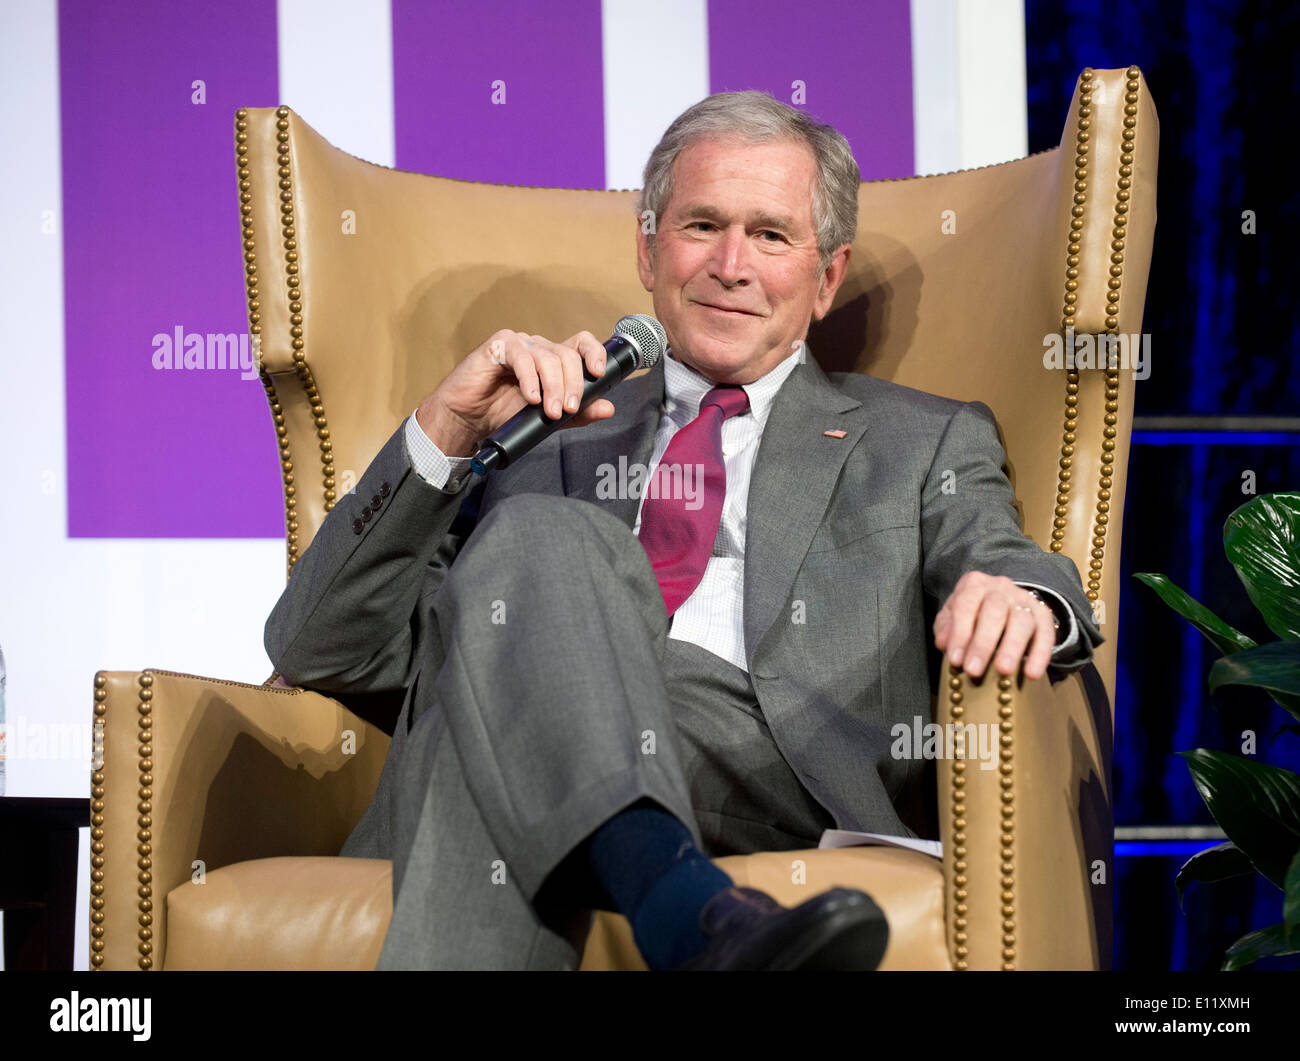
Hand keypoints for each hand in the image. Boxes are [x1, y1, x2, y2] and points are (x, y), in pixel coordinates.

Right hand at [416, 330, 615, 455]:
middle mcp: (538, 348)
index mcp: (553, 360)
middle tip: (567, 410)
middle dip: (572, 384)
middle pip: (567, 354)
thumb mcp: (547, 419)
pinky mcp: (499, 346)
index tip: (598, 374)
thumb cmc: (504, 415)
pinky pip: (521, 356)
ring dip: (552, 386)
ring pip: (547, 356)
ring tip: (549, 411)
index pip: (581, 344)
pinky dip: (530, 379)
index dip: (594, 353)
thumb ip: (577, 414)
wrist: (468, 420)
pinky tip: (530, 398)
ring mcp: (519, 344)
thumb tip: (608, 408)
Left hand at [932, 571, 1055, 680]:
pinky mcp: (1043, 615)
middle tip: (974, 670)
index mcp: (974, 584)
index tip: (956, 660)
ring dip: (1012, 648)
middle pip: (994, 611)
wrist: (1003, 604)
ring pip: (1021, 620)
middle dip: (983, 643)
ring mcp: (1024, 600)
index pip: (965, 606)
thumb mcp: (952, 617)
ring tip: (1003, 672)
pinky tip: (1032, 674)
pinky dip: (1040, 655)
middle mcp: (1000, 587)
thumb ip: (946, 629)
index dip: (960, 634)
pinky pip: (1045, 634)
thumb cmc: (971, 615)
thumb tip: (945, 644)